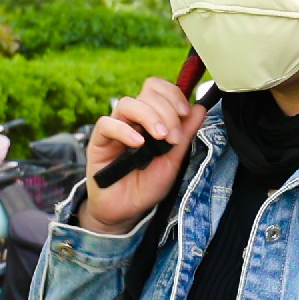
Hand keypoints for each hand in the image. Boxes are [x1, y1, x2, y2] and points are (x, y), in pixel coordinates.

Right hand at [80, 78, 197, 233]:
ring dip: (148, 116)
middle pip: (146, 94)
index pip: (157, 88)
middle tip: (173, 137)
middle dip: (166, 111)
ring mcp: (115, 128)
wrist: (127, 211)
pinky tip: (138, 144)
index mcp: (150, 118)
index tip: (186, 112)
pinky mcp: (98, 141)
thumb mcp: (173, 160)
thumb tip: (200, 108)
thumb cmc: (148, 185)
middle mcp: (132, 119)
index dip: (173, 94)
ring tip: (160, 137)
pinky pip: (107, 124)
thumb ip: (185, 134)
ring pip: (127, 103)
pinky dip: (124, 130)